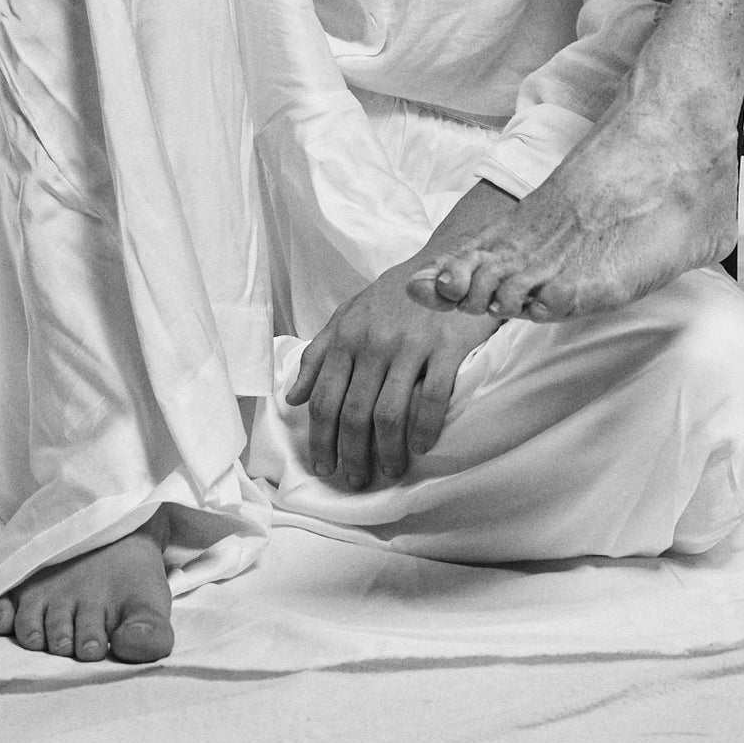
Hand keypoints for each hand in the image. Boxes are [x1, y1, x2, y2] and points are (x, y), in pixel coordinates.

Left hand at [287, 260, 496, 490]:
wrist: (450, 261)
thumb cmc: (396, 294)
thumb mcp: (350, 314)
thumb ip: (319, 354)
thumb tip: (294, 398)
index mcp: (347, 336)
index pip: (325, 399)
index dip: (321, 440)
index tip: (325, 466)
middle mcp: (375, 342)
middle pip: (355, 414)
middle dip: (352, 456)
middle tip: (357, 481)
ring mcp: (412, 344)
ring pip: (390, 414)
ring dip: (387, 452)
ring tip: (391, 471)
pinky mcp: (447, 347)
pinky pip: (433, 398)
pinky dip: (425, 429)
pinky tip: (422, 446)